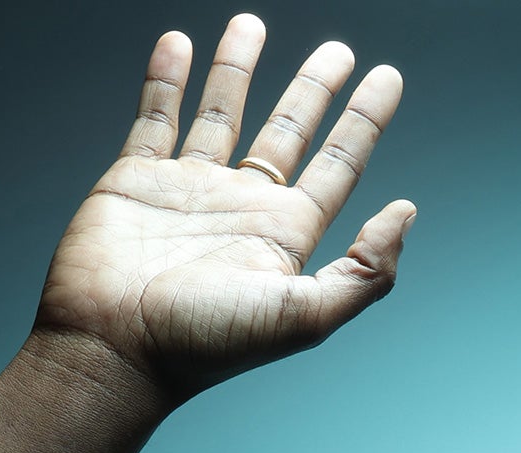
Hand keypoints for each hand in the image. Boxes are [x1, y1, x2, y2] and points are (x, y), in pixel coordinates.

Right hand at [33, 14, 414, 404]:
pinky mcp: (135, 180)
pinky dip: (166, 80)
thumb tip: (407, 212)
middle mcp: (242, 207)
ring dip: (237, 68)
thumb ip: (365, 271)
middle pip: (288, 131)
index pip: (338, 163)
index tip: (388, 76)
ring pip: (220, 113)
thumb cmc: (204, 344)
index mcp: (286, 234)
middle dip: (314, 89)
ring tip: (252, 23)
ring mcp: (188, 190)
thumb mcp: (305, 315)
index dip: (365, 120)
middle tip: (338, 50)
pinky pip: (154, 117)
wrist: (114, 351)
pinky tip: (180, 44)